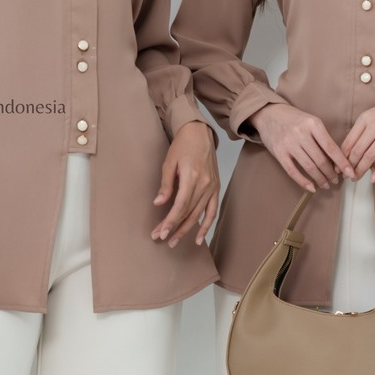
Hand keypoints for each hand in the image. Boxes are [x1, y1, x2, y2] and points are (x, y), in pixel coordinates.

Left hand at [151, 121, 219, 247]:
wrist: (200, 133)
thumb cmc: (182, 146)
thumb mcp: (169, 162)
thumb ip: (166, 184)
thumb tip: (158, 203)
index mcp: (191, 177)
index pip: (180, 206)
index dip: (170, 221)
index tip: (160, 232)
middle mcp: (204, 185)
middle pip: (188, 213)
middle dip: (175, 228)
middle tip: (162, 239)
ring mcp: (212, 187)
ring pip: (199, 214)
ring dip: (187, 230)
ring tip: (175, 241)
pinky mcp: (216, 188)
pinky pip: (213, 210)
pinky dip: (207, 225)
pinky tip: (199, 238)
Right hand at [249, 103, 354, 192]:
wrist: (269, 114)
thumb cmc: (294, 119)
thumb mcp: (311, 122)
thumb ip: (322, 138)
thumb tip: (337, 160)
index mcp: (313, 124)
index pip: (331, 148)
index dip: (342, 163)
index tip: (350, 173)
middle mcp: (301, 133)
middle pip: (321, 160)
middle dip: (331, 173)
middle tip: (336, 180)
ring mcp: (289, 143)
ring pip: (309, 167)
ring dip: (320, 179)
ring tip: (326, 184)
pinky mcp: (279, 152)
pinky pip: (292, 171)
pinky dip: (303, 182)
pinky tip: (311, 187)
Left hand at [340, 92, 374, 181]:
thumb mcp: (374, 115)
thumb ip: (363, 130)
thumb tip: (348, 150)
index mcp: (366, 117)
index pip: (348, 141)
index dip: (341, 157)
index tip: (338, 167)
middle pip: (357, 151)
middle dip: (349, 167)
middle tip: (346, 176)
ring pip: (369, 156)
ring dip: (361, 171)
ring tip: (356, 178)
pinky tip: (373, 179)